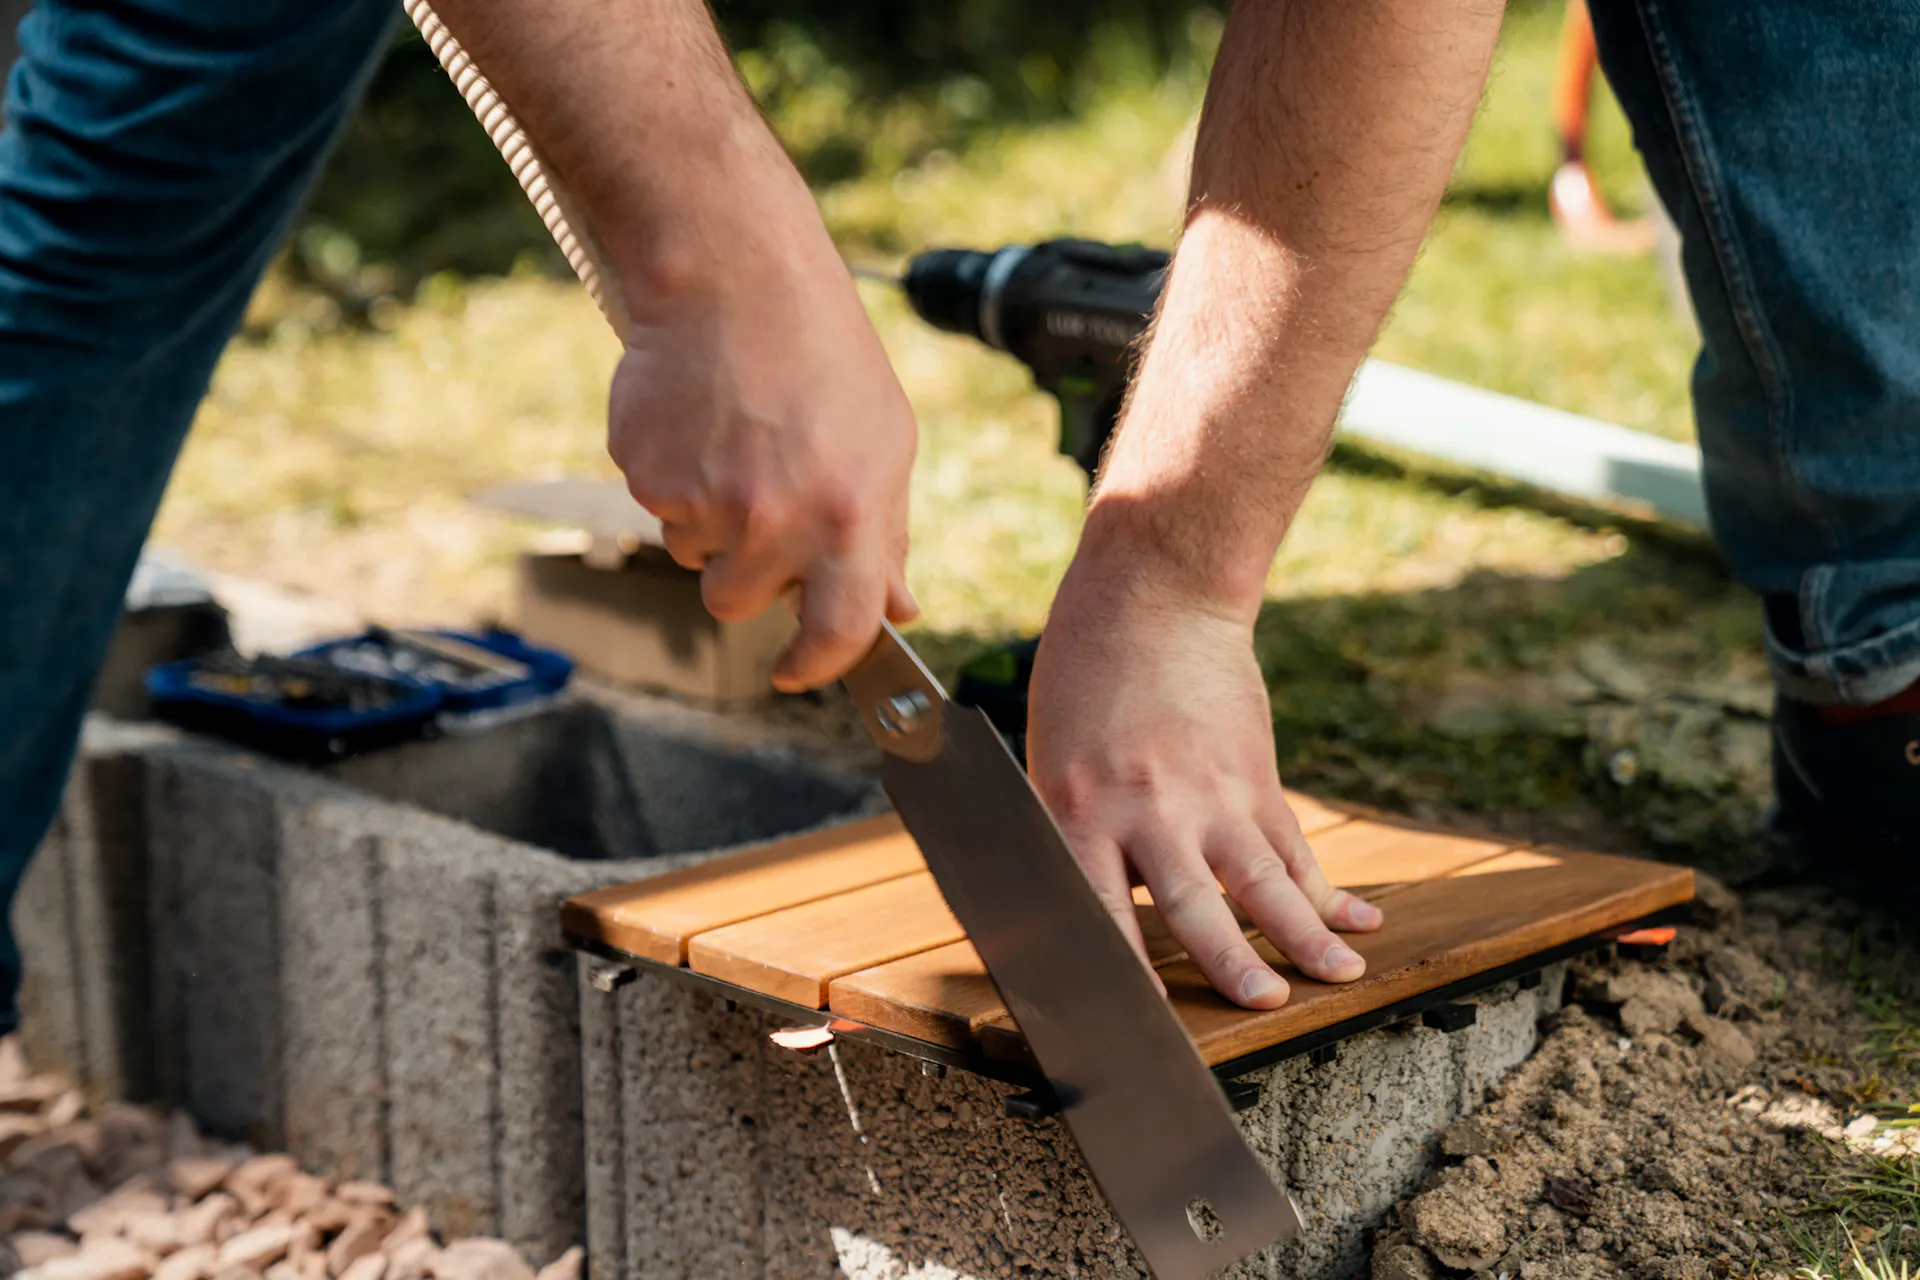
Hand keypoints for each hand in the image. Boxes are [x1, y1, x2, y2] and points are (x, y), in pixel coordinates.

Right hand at [608, 251, 917, 690]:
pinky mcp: (644, 473)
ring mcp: (702, 499)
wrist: (733, 274)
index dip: (814, 664)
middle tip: (759, 502)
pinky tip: (698, 419)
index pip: (836, 632)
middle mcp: (773, 519)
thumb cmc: (823, 355)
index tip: (797, 670)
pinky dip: (671, 475)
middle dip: (744, 573)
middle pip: (737, 603)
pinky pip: (655, 506)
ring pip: (691, 554)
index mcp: (848, 516)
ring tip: (733, 440)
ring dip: (707, 520)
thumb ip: (885, 536)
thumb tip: (896, 609)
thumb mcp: (885, 441)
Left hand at [1026, 555, 1381, 1008]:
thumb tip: (1091, 918)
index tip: (1139, 1027)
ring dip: (1307, 933)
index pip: (1102, 912)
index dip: (1123, 975)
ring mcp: (1211, 794)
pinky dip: (1327, 887)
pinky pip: (1294, 844)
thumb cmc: (1083, 681)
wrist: (1153, 599)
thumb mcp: (1053, 761)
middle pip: (1196, 906)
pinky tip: (1361, 919)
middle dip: (1234, 963)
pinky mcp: (1254, 777)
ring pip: (1265, 879)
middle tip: (1263, 1005)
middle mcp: (1149, 810)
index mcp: (1081, 811)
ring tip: (1343, 975)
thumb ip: (1080, 839)